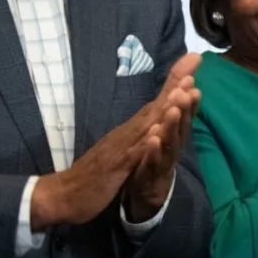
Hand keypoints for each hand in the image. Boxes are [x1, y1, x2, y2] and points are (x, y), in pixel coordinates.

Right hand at [33, 60, 192, 230]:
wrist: (64, 194)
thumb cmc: (94, 174)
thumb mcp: (120, 152)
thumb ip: (136, 137)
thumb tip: (152, 123)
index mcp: (130, 131)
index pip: (157, 104)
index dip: (174, 85)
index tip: (193, 63)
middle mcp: (127, 133)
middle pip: (156, 106)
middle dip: (175, 86)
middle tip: (193, 64)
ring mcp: (121, 148)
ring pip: (147, 125)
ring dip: (165, 108)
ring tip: (183, 91)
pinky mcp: (116, 167)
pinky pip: (134, 155)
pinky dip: (146, 144)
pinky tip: (158, 134)